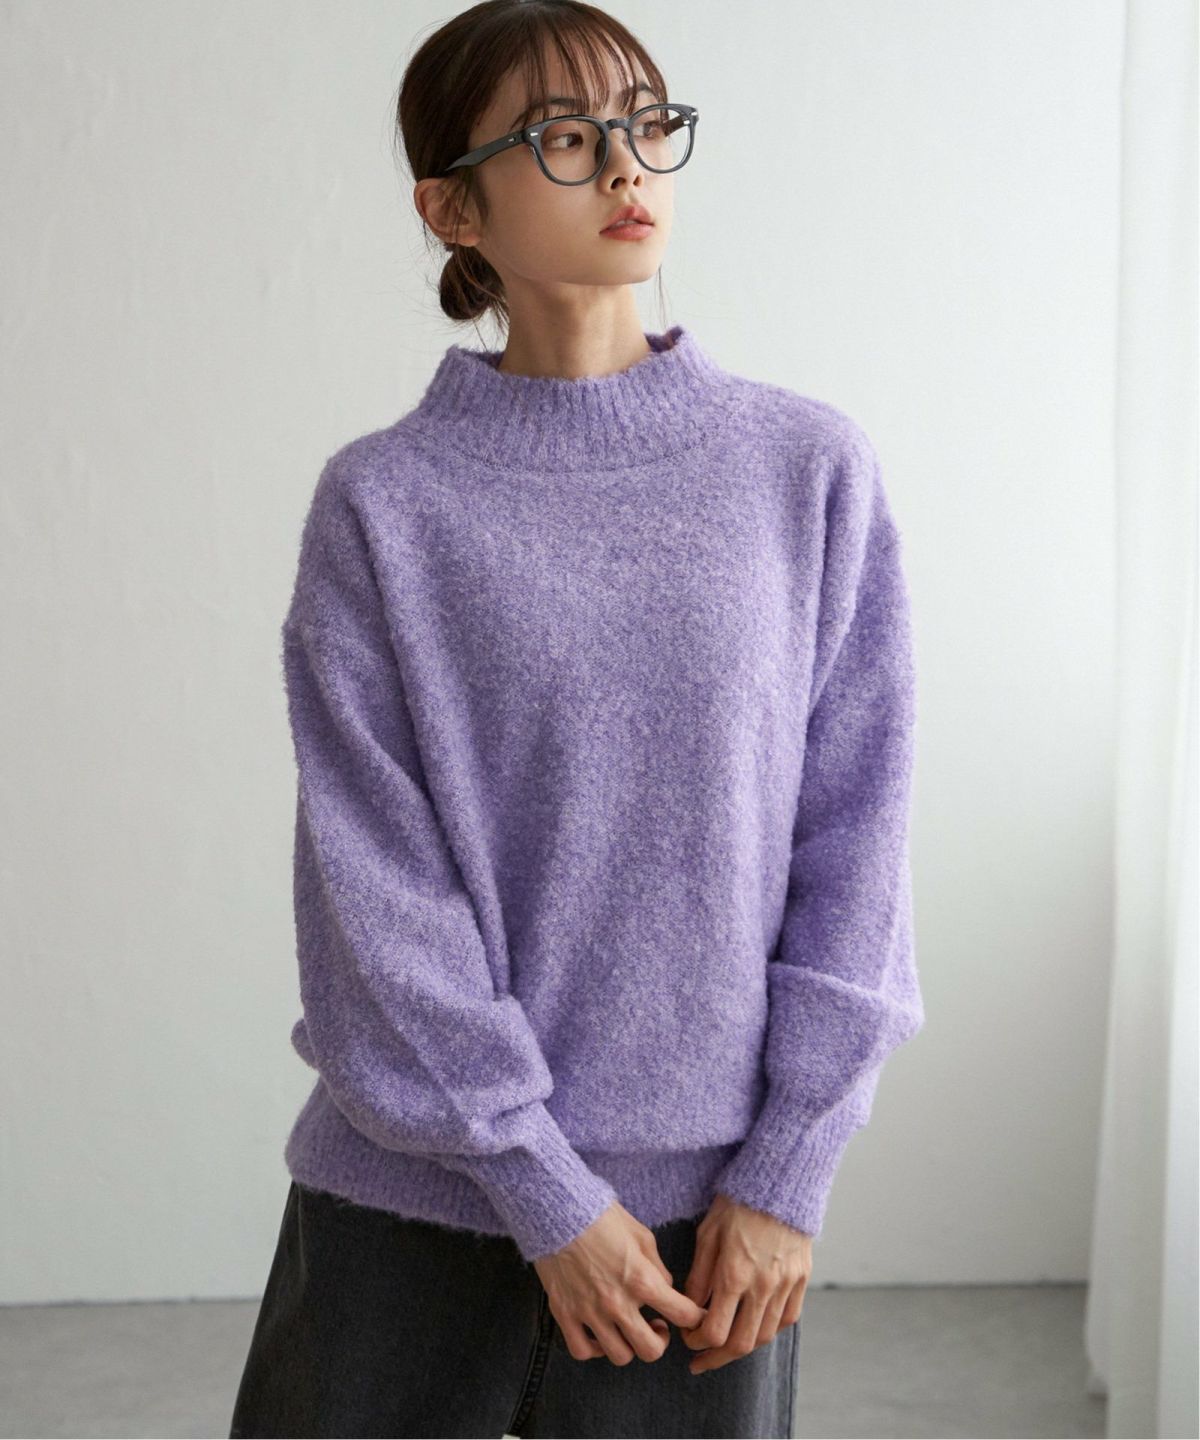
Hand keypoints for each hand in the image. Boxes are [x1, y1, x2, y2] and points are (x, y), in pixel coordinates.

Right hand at [533, 1200, 707, 1365]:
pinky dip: (595, 1349)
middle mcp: (617, 1303)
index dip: (694, 1318)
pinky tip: (600, 1334)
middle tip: (657, 1326)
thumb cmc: (603, 1218)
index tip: (692, 1317)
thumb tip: (665, 1289)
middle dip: (660, 1341)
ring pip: (620, 1356)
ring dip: (629, 1345)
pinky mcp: (565, 1314)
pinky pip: (583, 1351)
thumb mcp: (641, 1235)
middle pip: (651, 1350)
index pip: (682, 1314)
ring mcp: (590, 1312)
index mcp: (641, 1280)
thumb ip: (658, 1267)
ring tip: (628, 1328)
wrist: (559, 1211)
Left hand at [677, 1191, 810, 1374]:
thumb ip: (699, 1275)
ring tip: (725, 1347)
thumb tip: (689, 1308)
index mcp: (734, 1274)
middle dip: (716, 1358)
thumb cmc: (737, 1202)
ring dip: (743, 1347)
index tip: (687, 1337)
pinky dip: (770, 1329)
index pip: (715, 1331)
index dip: (697, 1342)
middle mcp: (762, 1285)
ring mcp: (785, 1284)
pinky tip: (755, 1327)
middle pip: (741, 1344)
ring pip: (765, 1336)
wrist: (780, 1181)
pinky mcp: (801, 1279)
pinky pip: (788, 1318)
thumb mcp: (708, 1233)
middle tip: (700, 1361)